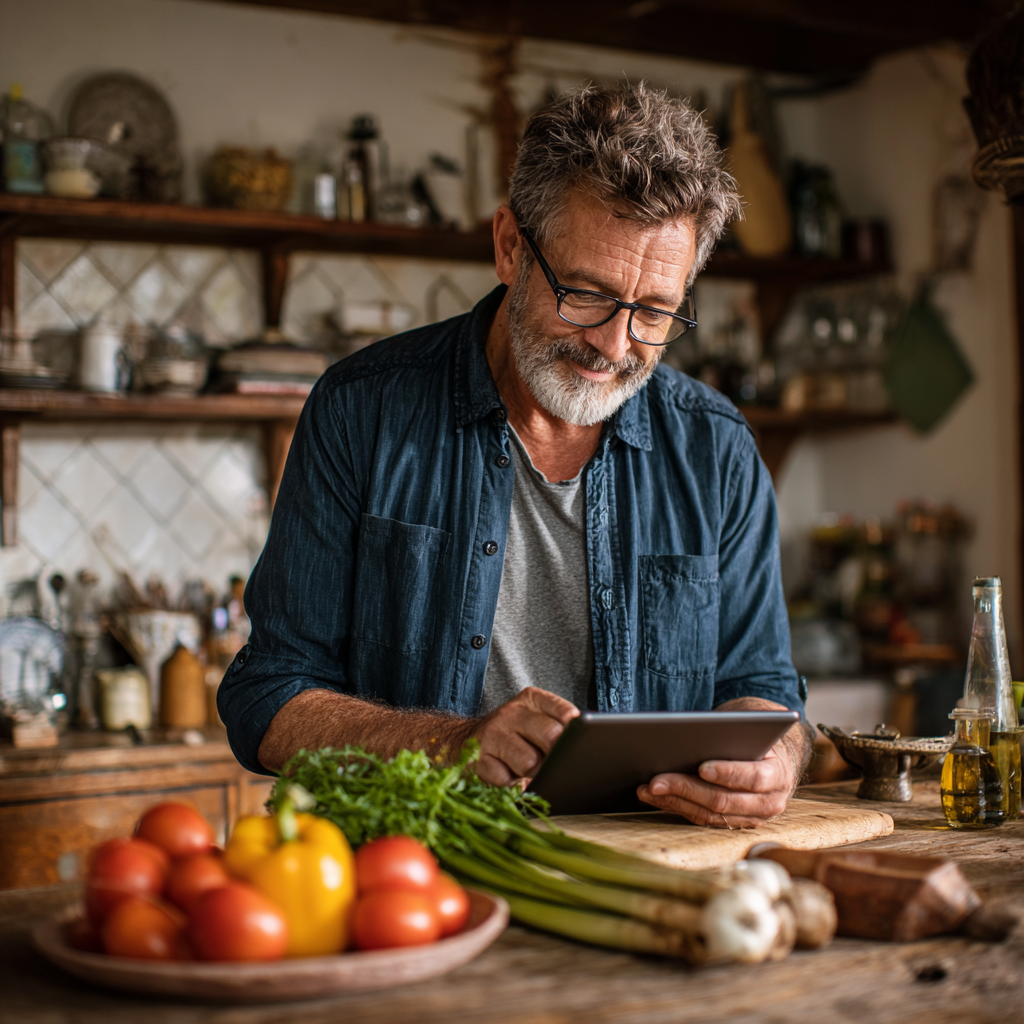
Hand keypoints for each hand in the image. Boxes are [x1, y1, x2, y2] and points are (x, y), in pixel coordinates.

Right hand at [470, 687, 579, 786]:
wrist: (464, 739)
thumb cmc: (514, 734)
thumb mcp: (537, 720)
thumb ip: (560, 726)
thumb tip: (585, 746)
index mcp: (531, 699)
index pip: (566, 714)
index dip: (573, 735)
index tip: (571, 744)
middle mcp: (511, 712)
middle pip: (551, 736)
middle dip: (555, 755)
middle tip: (549, 761)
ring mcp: (493, 734)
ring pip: (529, 762)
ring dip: (531, 772)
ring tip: (524, 767)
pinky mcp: (478, 758)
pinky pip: (506, 779)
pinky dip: (510, 783)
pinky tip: (506, 772)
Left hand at [636, 737, 796, 827]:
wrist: (776, 756)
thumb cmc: (757, 735)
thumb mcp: (754, 728)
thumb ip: (736, 732)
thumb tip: (698, 732)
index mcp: (779, 775)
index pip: (753, 778)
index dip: (727, 773)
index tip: (702, 767)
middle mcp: (768, 803)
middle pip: (723, 801)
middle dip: (686, 789)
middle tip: (656, 780)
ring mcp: (750, 817)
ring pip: (709, 815)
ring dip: (674, 802)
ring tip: (646, 789)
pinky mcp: (732, 822)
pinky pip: (702, 819)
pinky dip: (676, 807)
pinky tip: (654, 797)